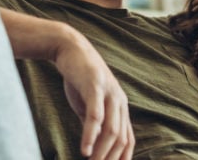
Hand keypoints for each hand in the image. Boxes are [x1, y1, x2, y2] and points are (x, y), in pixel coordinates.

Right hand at [53, 25, 134, 159]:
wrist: (70, 48)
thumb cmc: (79, 79)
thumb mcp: (89, 105)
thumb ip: (94, 123)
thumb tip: (94, 146)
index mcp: (120, 107)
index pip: (128, 139)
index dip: (122, 158)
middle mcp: (119, 101)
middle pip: (121, 138)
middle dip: (111, 159)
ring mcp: (109, 93)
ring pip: (111, 129)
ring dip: (102, 151)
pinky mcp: (95, 86)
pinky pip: (96, 114)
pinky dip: (91, 134)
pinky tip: (85, 149)